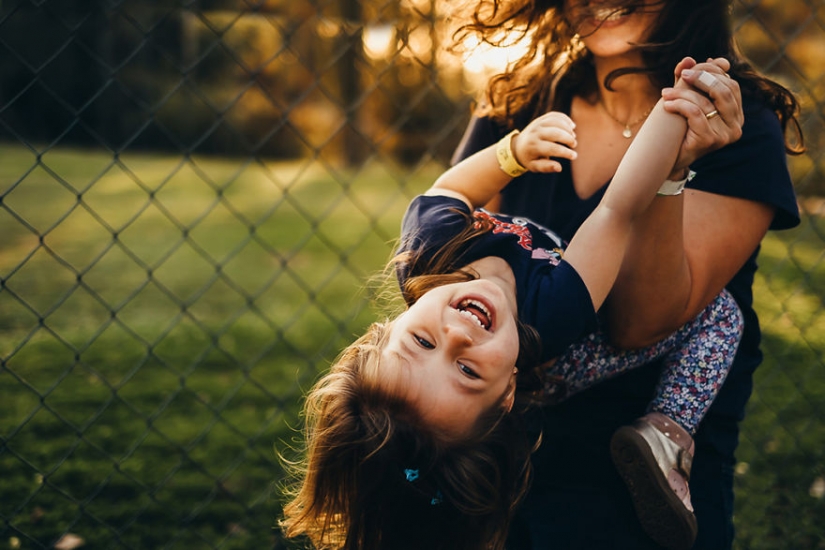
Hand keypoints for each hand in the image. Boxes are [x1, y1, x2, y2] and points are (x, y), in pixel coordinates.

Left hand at [511, 111, 577, 172]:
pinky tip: (572, 126)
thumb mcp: (534, 166)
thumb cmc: (529, 158)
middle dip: (568, 139)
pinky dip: (565, 119)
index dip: (565, 152)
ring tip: (573, 137)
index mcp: (533, 146)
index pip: (552, 148)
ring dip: (568, 129)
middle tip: (574, 145)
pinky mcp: (541, 119)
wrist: (517, 146)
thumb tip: (559, 168)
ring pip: (556, 122)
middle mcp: (534, 133)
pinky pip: (554, 115)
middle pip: (556, 133)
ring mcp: (537, 124)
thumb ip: (546, 167)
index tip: (574, 156)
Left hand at [662, 57, 743, 173]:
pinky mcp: (710, 141)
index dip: (711, 72)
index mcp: (736, 115)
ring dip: (682, 93)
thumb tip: (689, 59)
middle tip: (681, 76)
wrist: (667, 159)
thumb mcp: (687, 101)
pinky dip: (679, 105)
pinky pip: (695, 113)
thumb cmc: (679, 128)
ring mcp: (725, 135)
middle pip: (724, 90)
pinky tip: (666, 105)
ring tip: (665, 93)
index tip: (689, 69)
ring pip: (706, 102)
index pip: (730, 84)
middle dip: (701, 78)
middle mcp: (736, 126)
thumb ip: (690, 81)